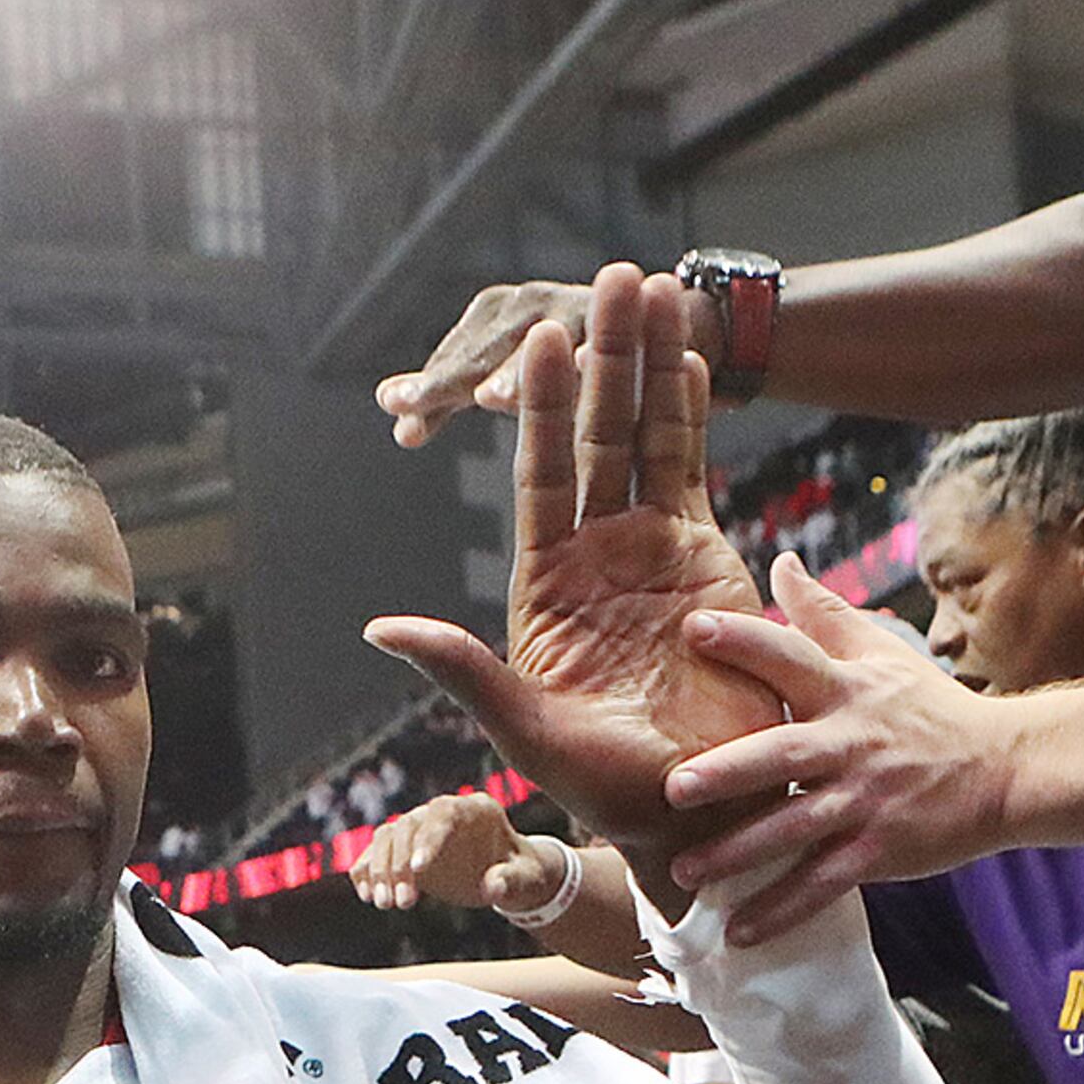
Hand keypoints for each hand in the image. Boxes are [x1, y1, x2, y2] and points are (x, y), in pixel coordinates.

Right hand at [348, 793, 553, 912]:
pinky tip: (367, 896)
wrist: (508, 878)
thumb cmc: (521, 873)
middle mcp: (442, 813)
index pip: (443, 813)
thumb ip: (511, 880)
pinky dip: (366, 873)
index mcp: (475, 809)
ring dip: (379, 871)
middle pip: (407, 826)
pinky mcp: (405, 850)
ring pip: (386, 838)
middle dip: (399, 864)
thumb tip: (493, 887)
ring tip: (383, 904)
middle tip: (402, 904)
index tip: (418, 869)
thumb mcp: (526, 878)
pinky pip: (376, 854)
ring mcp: (421, 830)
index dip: (428, 838)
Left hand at [365, 266, 782, 888]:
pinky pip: (694, 470)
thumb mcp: (525, 729)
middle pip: (599, 434)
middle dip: (607, 355)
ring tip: (663, 288)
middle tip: (615, 276)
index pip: (541, 473)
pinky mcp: (702, 558)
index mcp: (544, 581)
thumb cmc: (606, 788)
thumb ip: (462, 670)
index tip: (545, 335)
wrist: (693, 807)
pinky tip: (695, 356)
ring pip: (648, 437)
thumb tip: (381, 628)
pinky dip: (695, 413)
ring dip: (654, 364)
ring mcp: (648, 549)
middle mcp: (593, 552)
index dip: (543, 404)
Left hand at [661, 557, 1018, 941]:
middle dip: (729, 772)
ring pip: (795, 830)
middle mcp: (852, 744)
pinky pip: (823, 884)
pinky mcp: (880, 850)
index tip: (693, 629)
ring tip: (685, 871)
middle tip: (674, 788)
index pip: (791, 656)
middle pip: (783, 755)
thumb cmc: (929, 707)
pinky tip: (739, 930)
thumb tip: (780, 562)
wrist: (1005, 770)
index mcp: (847, 691)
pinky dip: (782, 909)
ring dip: (739, 854)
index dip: (745, 642)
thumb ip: (822, 612)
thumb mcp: (880, 653)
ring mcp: (866, 801)